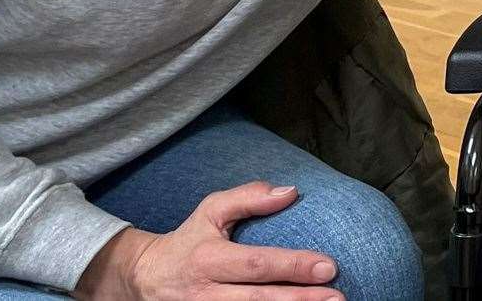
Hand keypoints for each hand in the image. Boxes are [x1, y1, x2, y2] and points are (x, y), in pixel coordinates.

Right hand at [74, 183, 340, 300]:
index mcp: (209, 260)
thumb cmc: (189, 241)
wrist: (143, 279)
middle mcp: (206, 294)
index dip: (292, 266)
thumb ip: (248, 198)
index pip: (256, 264)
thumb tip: (290, 191)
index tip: (328, 267)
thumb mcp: (210, 211)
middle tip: (338, 297)